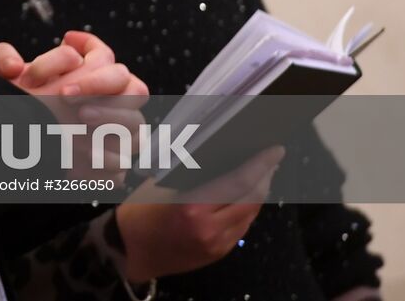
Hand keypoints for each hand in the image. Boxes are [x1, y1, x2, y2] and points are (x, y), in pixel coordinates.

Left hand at [0, 32, 148, 181]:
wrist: (21, 147)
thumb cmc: (20, 105)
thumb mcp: (5, 81)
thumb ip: (3, 60)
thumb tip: (13, 66)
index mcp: (92, 75)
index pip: (105, 55)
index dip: (91, 49)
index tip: (64, 49)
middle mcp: (114, 101)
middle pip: (133, 86)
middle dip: (99, 86)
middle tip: (64, 95)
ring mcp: (121, 133)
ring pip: (136, 123)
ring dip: (109, 119)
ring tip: (78, 120)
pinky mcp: (114, 164)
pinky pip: (123, 162)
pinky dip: (104, 158)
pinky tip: (80, 154)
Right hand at [117, 145, 285, 281]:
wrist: (131, 251)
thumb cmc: (140, 213)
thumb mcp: (161, 185)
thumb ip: (193, 175)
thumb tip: (222, 157)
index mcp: (192, 208)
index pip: (239, 183)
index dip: (260, 165)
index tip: (273, 151)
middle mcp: (209, 228)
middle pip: (253, 199)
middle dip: (265, 176)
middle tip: (270, 159)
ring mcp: (217, 244)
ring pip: (251, 214)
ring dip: (258, 193)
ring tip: (260, 175)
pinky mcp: (219, 253)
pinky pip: (242, 227)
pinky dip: (247, 209)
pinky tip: (244, 197)